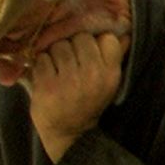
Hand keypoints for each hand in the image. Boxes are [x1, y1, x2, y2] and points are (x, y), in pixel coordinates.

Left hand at [26, 31, 124, 162]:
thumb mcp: (107, 82)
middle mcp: (93, 76)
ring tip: (58, 69)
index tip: (89, 51)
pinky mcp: (47, 85)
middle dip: (73, 45)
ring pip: (59, 44)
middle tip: (71, 62)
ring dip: (55, 54)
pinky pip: (41, 57)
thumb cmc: (88, 102)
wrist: (69, 133)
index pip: (107, 38)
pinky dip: (41, 65)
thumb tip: (124, 31)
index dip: (96, 40)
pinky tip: (47, 77)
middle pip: (80, 36)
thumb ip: (114, 56)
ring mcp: (69, 80)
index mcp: (111, 74)